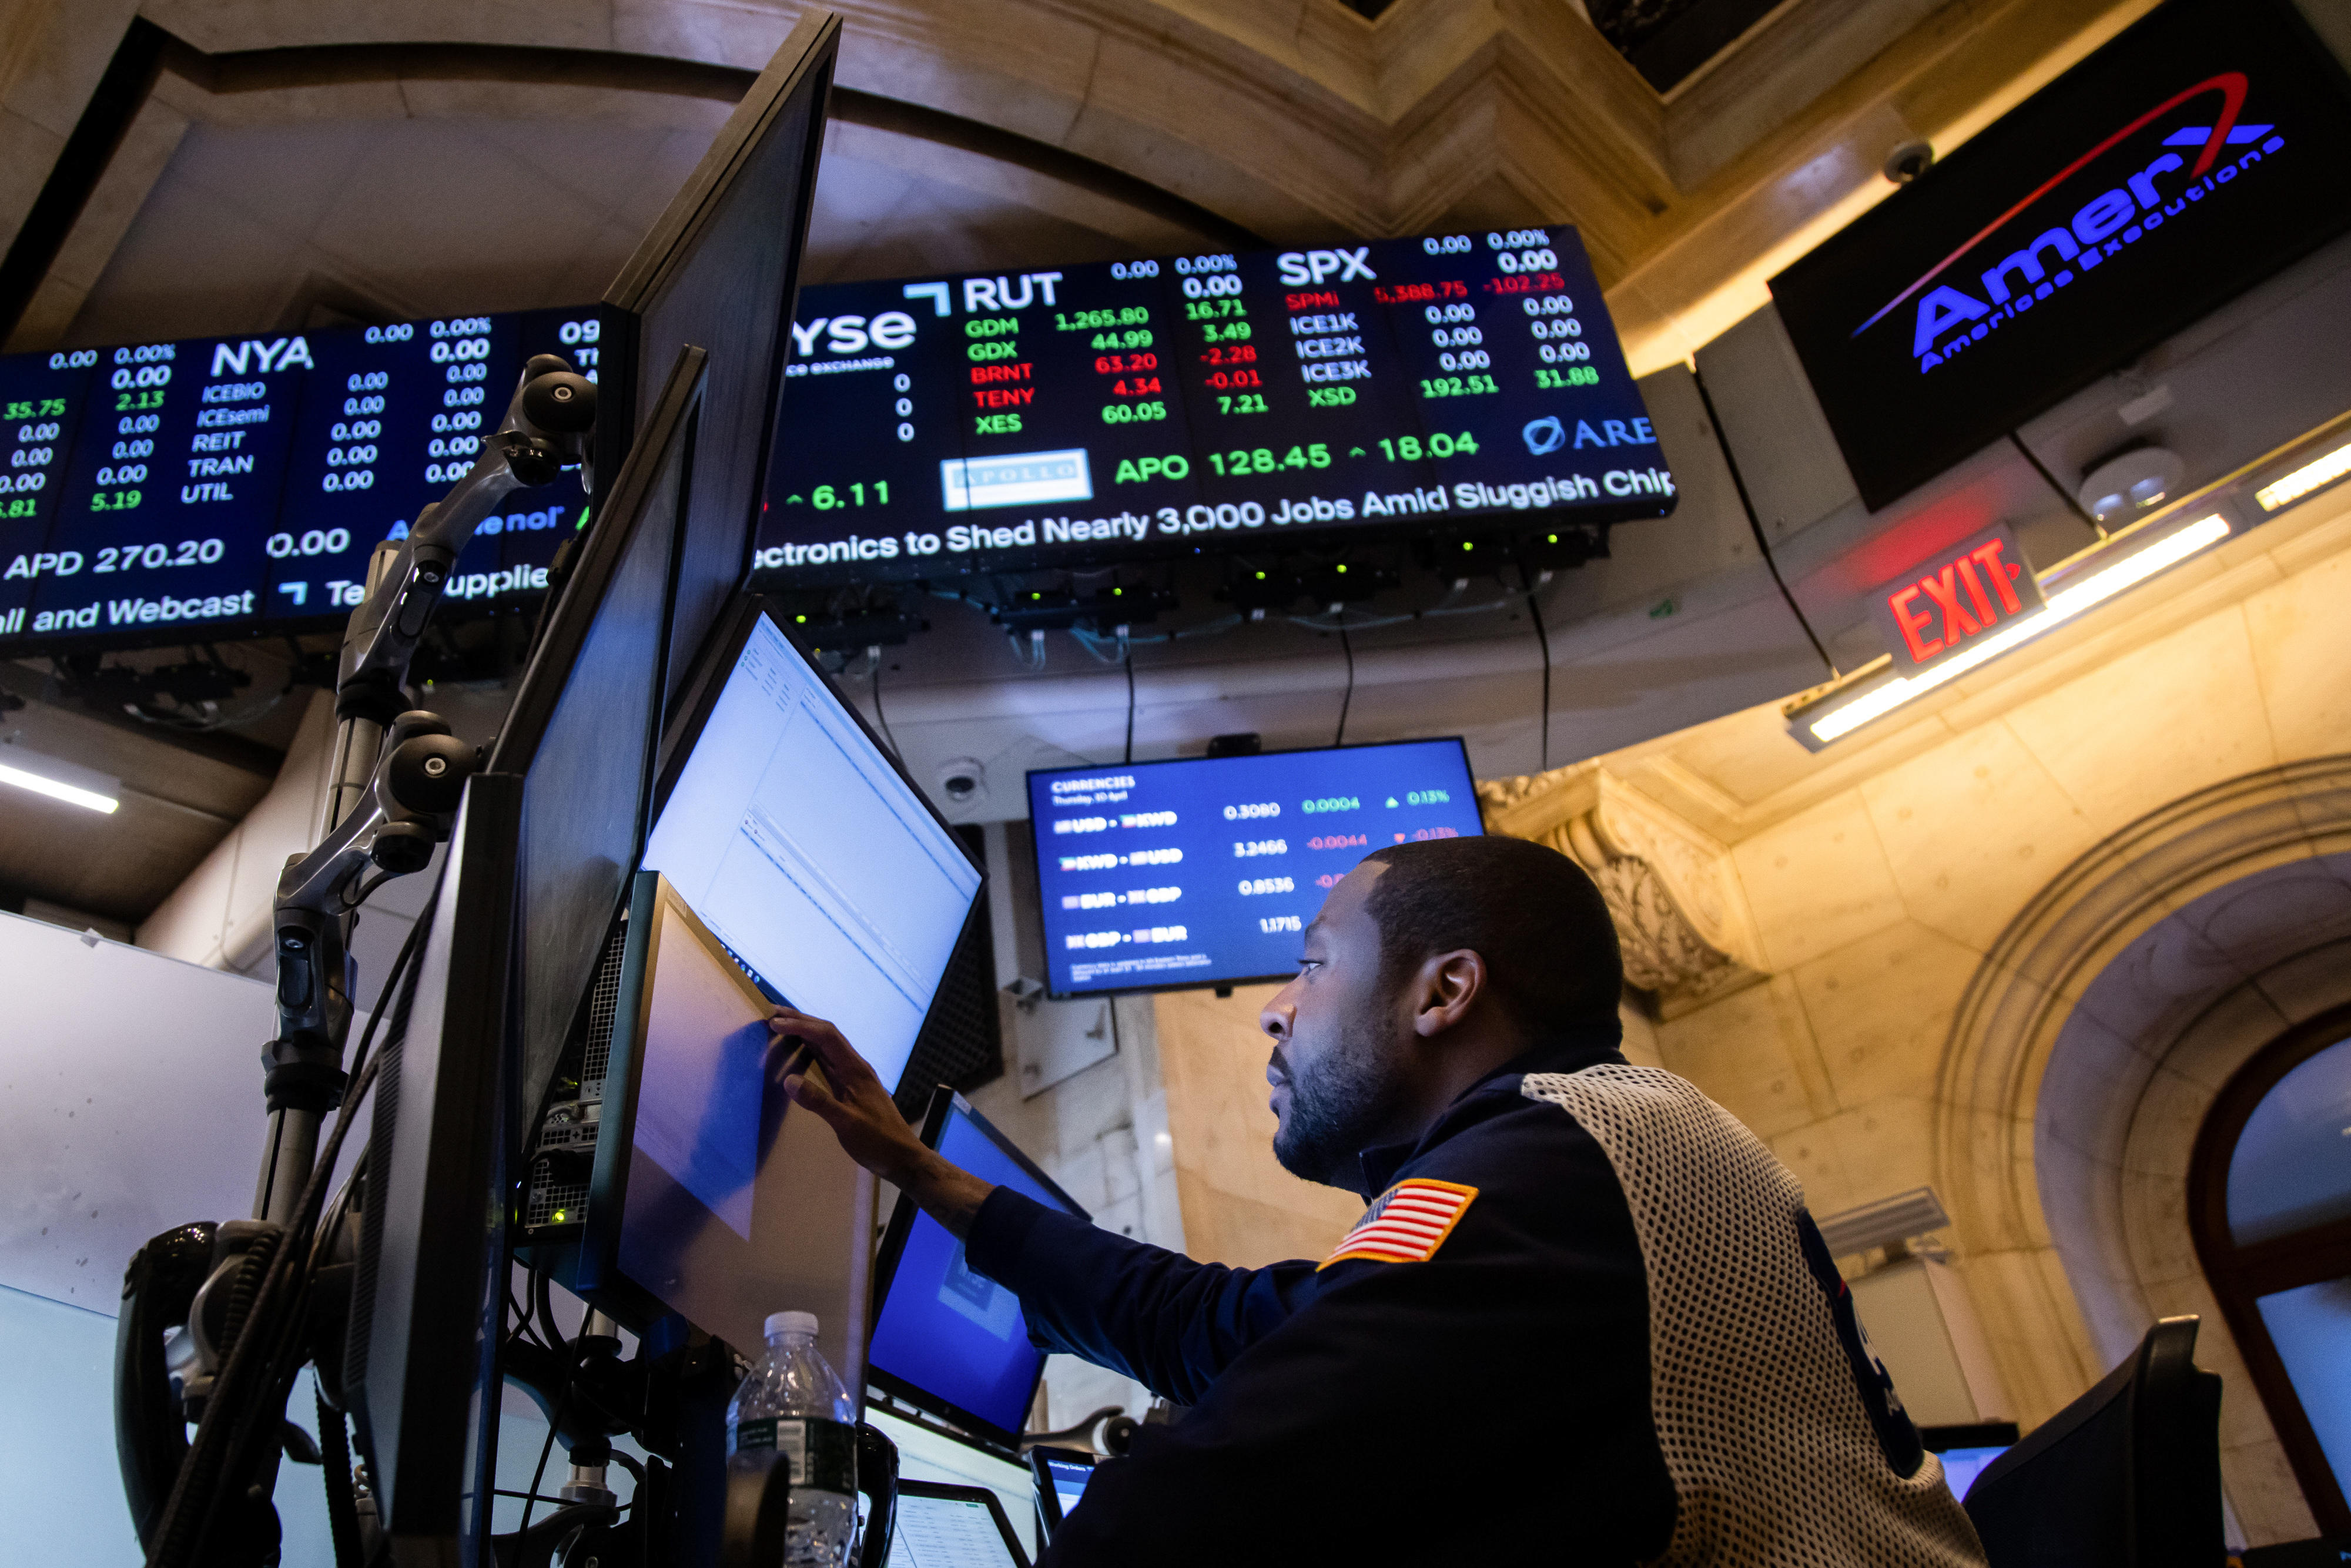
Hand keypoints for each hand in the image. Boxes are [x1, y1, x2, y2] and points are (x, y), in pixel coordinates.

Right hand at [768, 1007, 994, 1237]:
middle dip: (801, 1021)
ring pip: (828, 1046)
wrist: (902, 1156)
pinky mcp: (852, 1087)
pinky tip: (802, 1053)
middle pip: (827, 1034)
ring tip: (782, 1026)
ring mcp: (854, 1076)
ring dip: (806, 1032)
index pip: (826, 1036)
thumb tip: (789, 1080)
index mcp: (856, 1070)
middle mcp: (856, 1067)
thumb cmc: (877, 1141)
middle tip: (774, 1013)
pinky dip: (812, 1050)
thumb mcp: (846, 1123)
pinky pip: (829, 1060)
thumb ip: (819, 1102)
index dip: (800, 1026)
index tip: (774, 1023)